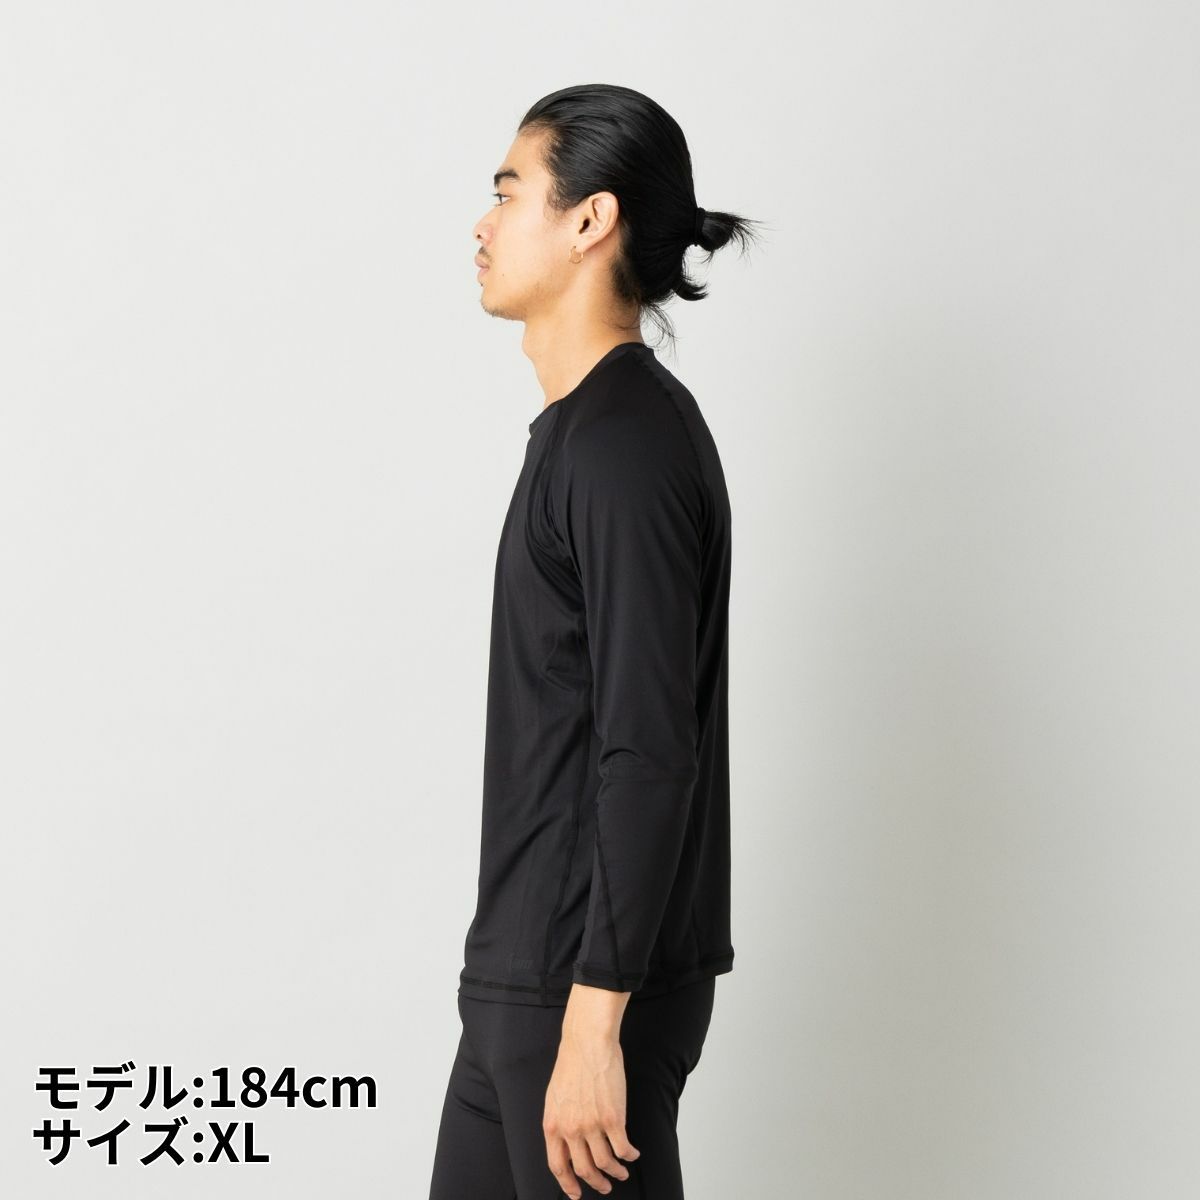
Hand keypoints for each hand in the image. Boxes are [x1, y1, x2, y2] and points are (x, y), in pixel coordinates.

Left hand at [542, 991, 639, 1196]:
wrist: (587, 1042)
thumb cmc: (573, 1063)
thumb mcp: (555, 1097)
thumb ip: (559, 1121)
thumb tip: (566, 1141)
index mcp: (553, 1125)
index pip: (557, 1165)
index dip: (568, 1183)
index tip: (576, 1193)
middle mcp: (571, 1129)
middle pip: (583, 1169)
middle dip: (596, 1183)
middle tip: (605, 1186)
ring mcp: (592, 1125)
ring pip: (605, 1163)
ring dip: (616, 1172)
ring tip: (622, 1172)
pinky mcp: (613, 1118)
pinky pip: (623, 1148)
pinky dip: (630, 1155)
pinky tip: (633, 1154)